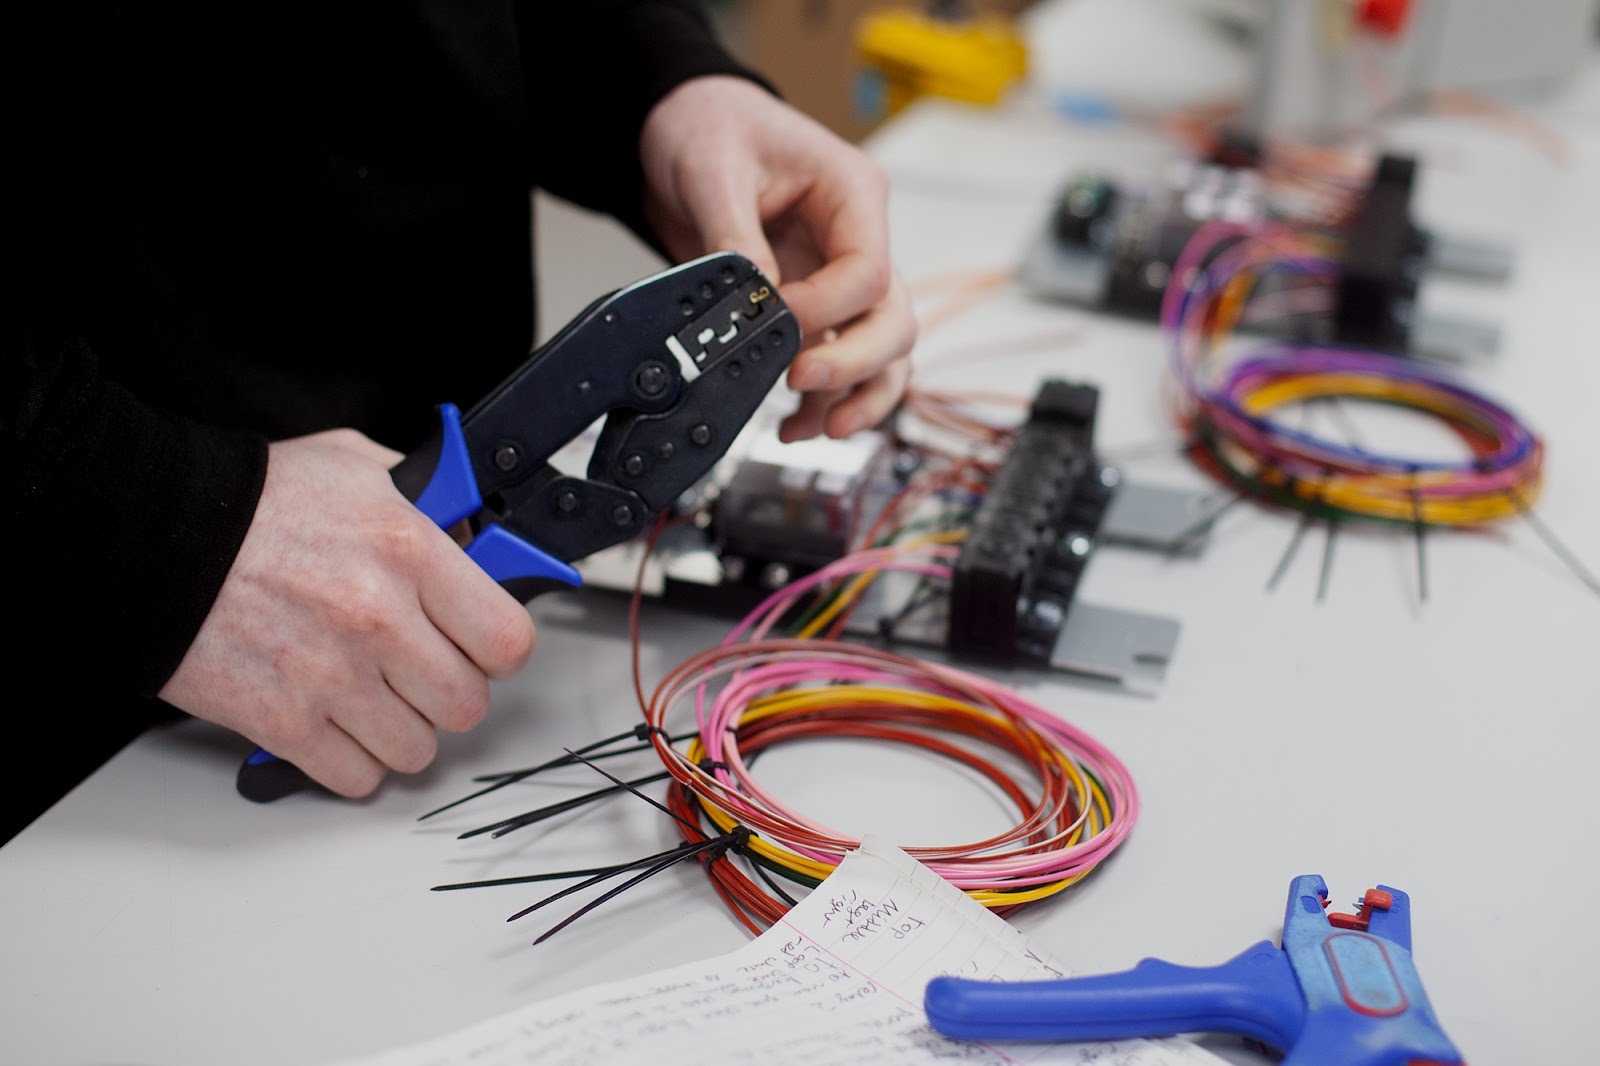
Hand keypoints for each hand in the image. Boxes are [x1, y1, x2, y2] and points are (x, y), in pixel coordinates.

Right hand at [159, 430, 535, 796]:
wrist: (153, 532)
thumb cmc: (251, 500)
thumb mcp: (357, 466)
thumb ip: (427, 498)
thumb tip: (475, 533)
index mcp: (409, 551)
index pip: (507, 639)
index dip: (498, 649)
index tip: (480, 646)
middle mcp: (378, 618)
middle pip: (467, 704)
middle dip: (449, 693)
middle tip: (422, 673)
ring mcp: (331, 675)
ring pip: (416, 749)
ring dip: (401, 731)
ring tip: (375, 699)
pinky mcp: (281, 720)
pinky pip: (355, 776)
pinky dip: (350, 761)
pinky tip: (336, 725)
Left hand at [639, 75, 914, 441]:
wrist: (679, 128)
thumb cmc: (710, 127)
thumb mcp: (714, 171)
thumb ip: (737, 238)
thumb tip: (755, 301)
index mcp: (852, 193)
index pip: (868, 270)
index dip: (827, 308)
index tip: (777, 320)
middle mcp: (858, 238)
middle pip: (892, 320)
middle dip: (856, 363)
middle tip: (802, 382)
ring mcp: (838, 276)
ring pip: (881, 351)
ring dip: (857, 395)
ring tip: (816, 429)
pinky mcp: (813, 304)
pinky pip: (839, 358)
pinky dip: (827, 399)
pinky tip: (795, 424)